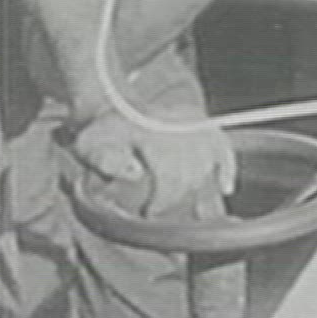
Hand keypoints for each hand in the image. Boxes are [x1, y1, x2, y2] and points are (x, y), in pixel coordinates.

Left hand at [72, 108, 235, 218]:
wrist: (112, 106)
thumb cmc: (100, 133)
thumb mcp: (89, 146)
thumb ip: (106, 160)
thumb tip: (134, 173)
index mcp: (152, 131)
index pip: (169, 174)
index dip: (161, 199)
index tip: (149, 212)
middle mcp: (178, 125)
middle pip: (190, 172)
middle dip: (176, 197)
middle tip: (160, 209)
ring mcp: (194, 124)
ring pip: (209, 163)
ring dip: (197, 187)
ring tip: (182, 201)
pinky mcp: (204, 125)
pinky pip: (224, 148)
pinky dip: (227, 168)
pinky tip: (225, 187)